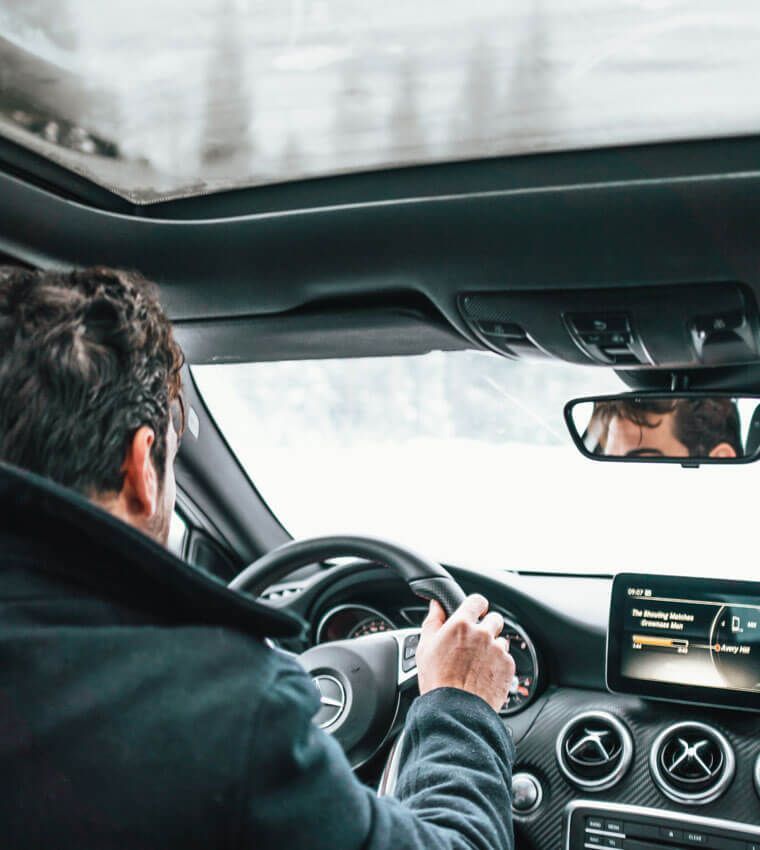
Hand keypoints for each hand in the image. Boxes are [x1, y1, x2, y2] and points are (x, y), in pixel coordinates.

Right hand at [416, 594, 515, 712]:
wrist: (456, 710)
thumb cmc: (437, 680)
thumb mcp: (425, 647)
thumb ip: (433, 621)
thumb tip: (436, 605)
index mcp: (461, 624)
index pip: (477, 600)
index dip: (476, 606)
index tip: (474, 613)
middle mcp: (482, 633)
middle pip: (494, 619)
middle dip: (487, 627)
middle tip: (475, 642)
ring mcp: (497, 650)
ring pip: (500, 640)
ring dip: (493, 647)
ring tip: (478, 664)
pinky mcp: (508, 666)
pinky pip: (506, 658)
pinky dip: (498, 664)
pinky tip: (484, 675)